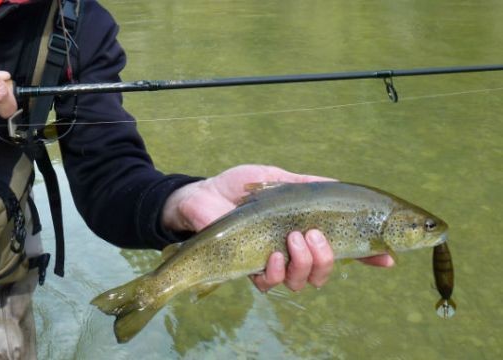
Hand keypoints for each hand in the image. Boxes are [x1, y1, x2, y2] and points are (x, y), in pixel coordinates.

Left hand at [162, 164, 393, 291]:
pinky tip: (272, 255)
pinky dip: (277, 271)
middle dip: (327, 258)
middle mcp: (293, 252)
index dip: (369, 256)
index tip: (389, 257)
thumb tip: (338, 183)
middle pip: (326, 272)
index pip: (344, 249)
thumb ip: (308, 183)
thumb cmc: (236, 187)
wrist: (199, 197)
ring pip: (304, 282)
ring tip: (292, 239)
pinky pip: (272, 284)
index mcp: (305, 230)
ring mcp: (273, 263)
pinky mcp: (249, 271)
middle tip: (311, 235)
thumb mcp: (277, 178)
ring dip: (305, 263)